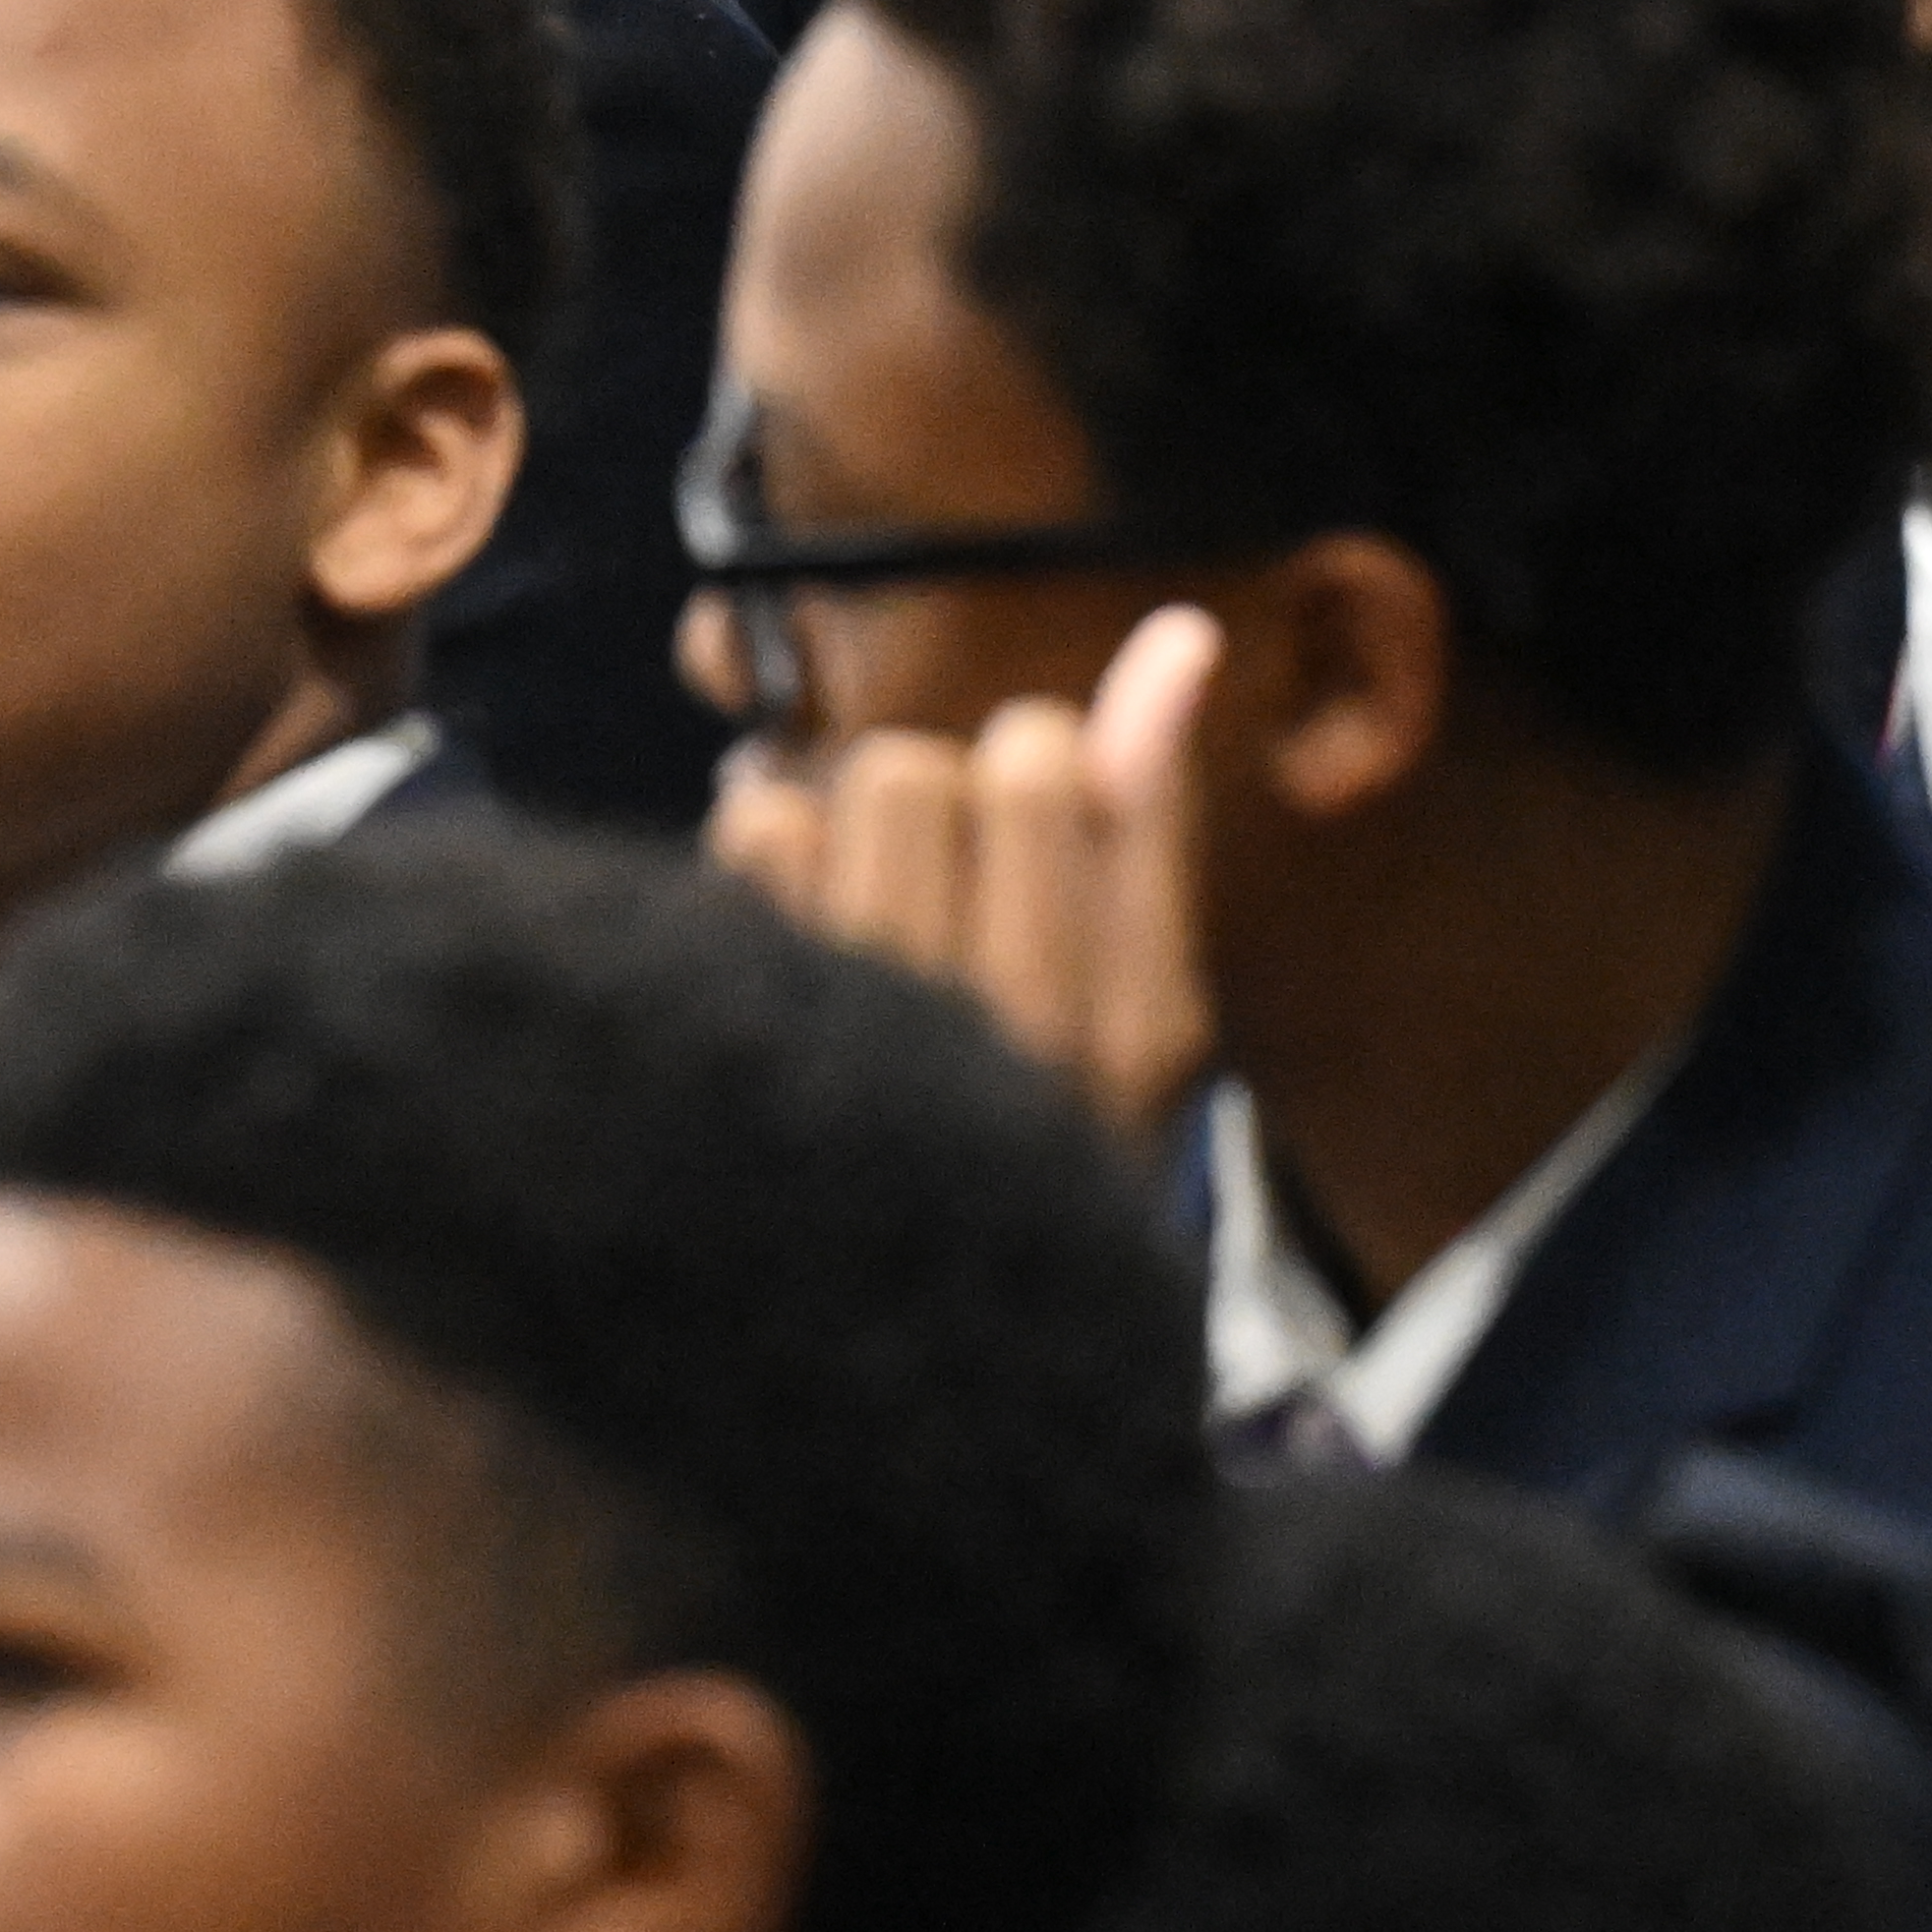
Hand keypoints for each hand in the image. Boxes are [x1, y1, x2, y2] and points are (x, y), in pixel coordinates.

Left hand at [711, 597, 1218, 1154]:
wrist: (892, 1293)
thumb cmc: (1033, 1109)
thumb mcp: (1136, 997)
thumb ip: (1152, 819)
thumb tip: (1179, 638)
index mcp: (1115, 1032)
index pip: (1053, 774)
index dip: (1037, 755)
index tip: (1033, 812)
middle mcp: (985, 1037)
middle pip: (930, 765)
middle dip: (939, 792)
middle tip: (947, 882)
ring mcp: (854, 1032)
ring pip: (837, 790)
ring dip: (851, 820)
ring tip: (873, 908)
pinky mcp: (752, 1015)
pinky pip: (758, 823)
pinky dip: (773, 852)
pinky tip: (799, 936)